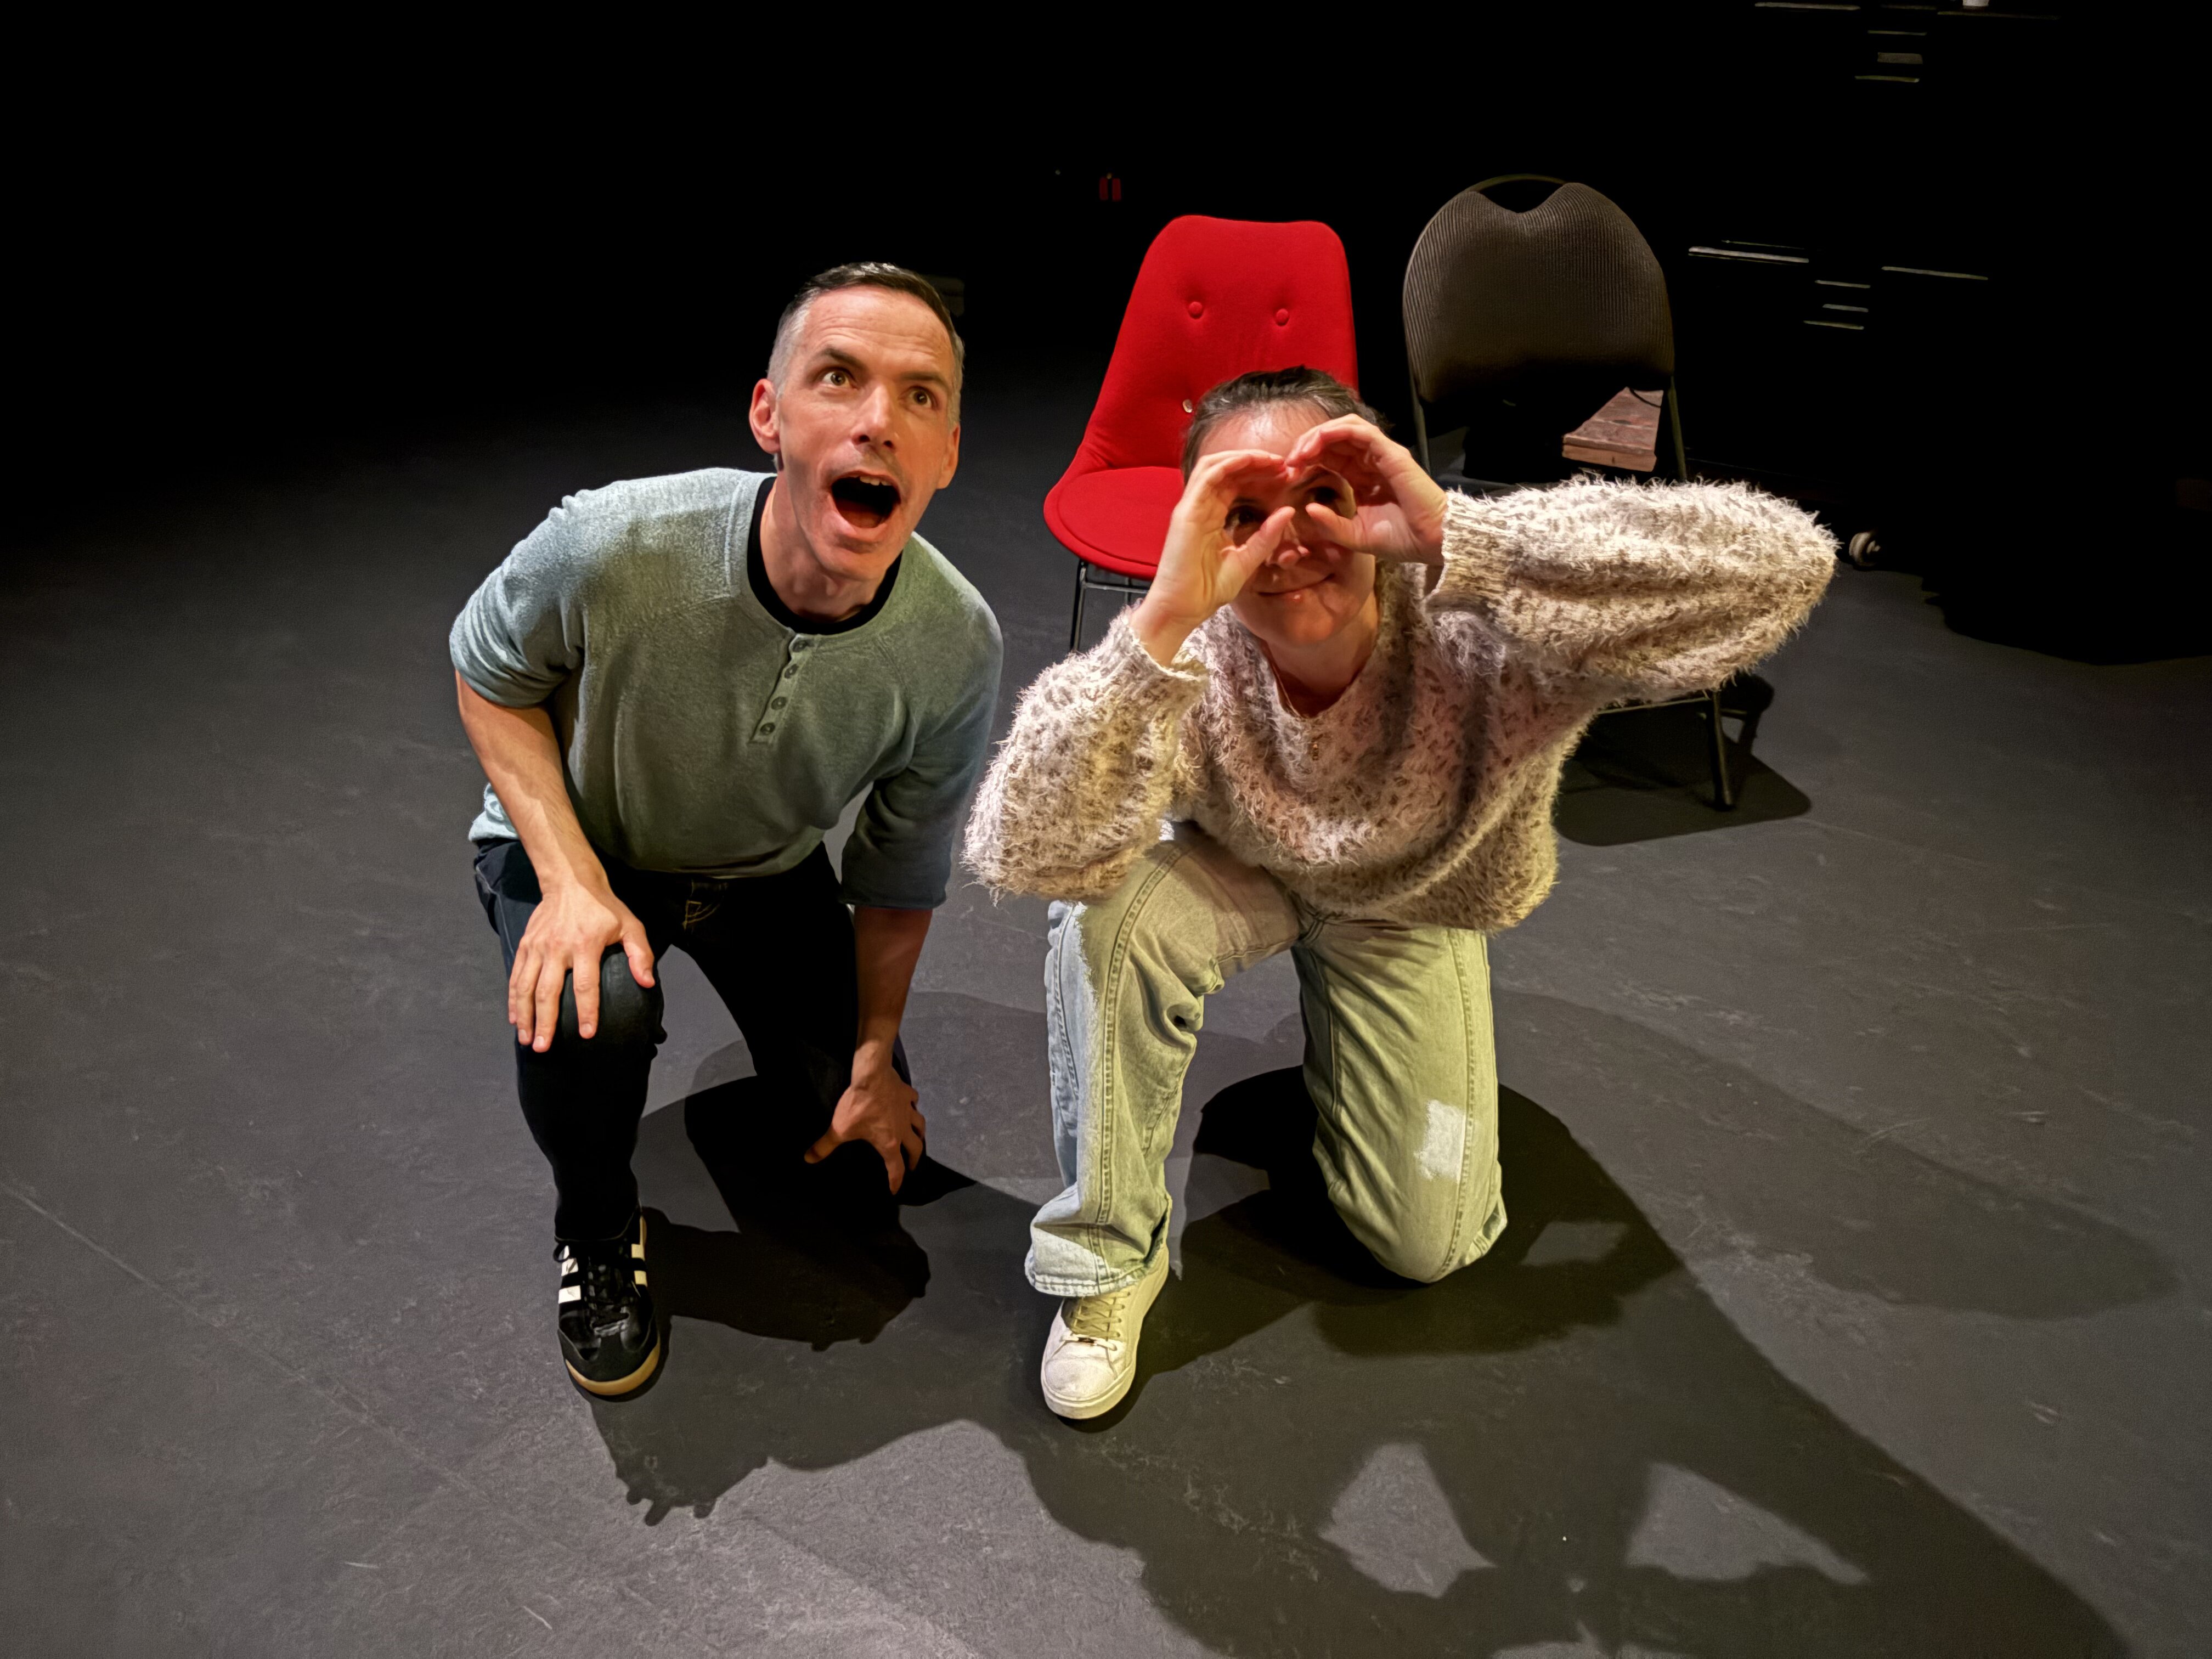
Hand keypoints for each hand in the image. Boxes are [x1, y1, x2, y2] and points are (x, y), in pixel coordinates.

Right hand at [509, 880, 653, 1050]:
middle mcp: (557, 948)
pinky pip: (516, 976)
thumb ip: (640, 954)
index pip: (585, 985)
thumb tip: (647, 983)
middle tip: (545, 1047)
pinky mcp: (525, 945)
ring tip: (527, 1040)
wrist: (570, 881)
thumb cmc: (603, 907)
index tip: (586, 1033)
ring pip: (526, 987)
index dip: (587, 1011)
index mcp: (585, 945)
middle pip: (548, 992)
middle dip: (546, 1022)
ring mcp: (537, 948)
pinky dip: (513, 999)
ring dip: (525, 1016)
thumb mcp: (630, 925)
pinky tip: (515, 1018)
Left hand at [806, 1052, 925, 1192]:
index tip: (895, 1190)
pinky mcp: (907, 1094)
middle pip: (915, 1148)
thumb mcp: (839, 1129)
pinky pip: (914, 1102)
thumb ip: (825, 1146)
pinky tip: (911, 1105)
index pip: (896, 1168)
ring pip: (920, 1125)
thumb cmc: (858, 1106)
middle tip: (912, 1165)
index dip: (895, 1182)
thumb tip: (808, 1159)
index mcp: (889, 1142)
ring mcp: (907, 1110)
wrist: (872, 1076)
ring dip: (920, 1133)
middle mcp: (903, 1129)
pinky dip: (914, 1106)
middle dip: (914, 1159)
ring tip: (918, 1137)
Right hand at [1130, 448, 1301, 665]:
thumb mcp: (1247, 561)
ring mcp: (1191, 507)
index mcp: (1213, 517)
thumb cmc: (1207, 591)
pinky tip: (1252, 461)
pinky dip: (1229, 464)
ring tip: (1272, 460)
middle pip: (1228, 471)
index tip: (1287, 476)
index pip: (1236, 484)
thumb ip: (1266, 537)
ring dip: (1244, 458)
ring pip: (1215, 466)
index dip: (1260, 476)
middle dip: (1256, 462)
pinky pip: (1206, 477)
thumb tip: (1288, 511)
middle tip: (1285, 463)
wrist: (1182, 610)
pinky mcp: (1186, 512)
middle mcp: (1200, 508)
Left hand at [1280, 415, 1448, 565]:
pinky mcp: (1390, 452)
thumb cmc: (1400, 540)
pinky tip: (1318, 443)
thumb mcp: (1355, 536)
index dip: (1307, 458)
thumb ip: (1331, 525)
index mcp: (1361, 477)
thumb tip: (1308, 508)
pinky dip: (1336, 431)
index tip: (1290, 474)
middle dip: (1307, 444)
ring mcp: (1381, 454)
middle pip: (1333, 437)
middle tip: (1289, 462)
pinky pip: (1360, 431)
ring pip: (1345, 427)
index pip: (1330, 455)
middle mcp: (1369, 461)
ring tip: (1300, 453)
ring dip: (1318, 435)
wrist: (1431, 541)